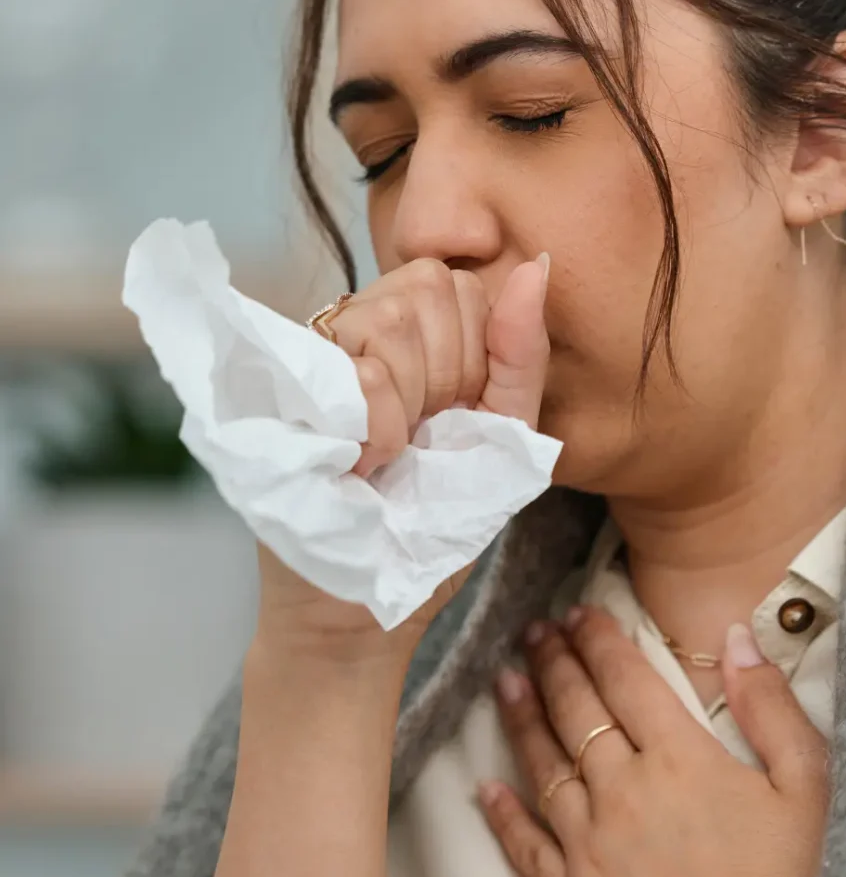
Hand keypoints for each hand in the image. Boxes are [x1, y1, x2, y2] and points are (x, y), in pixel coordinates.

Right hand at [257, 255, 550, 656]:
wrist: (362, 609)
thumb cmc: (428, 528)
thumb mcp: (498, 438)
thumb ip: (519, 355)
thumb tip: (536, 267)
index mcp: (406, 337)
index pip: (455, 280)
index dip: (472, 353)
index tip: (453, 417)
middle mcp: (349, 330)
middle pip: (427, 286)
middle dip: (448, 374)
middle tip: (420, 437)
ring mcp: (308, 357)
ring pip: (389, 321)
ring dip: (411, 404)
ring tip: (388, 454)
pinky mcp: (278, 395)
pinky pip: (358, 372)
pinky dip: (380, 430)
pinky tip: (362, 467)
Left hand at [478, 609, 829, 876]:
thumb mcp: (808, 790)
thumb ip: (771, 707)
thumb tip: (735, 636)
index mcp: (681, 760)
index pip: (625, 678)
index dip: (598, 639)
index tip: (579, 612)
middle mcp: (624, 793)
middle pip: (576, 710)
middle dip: (552, 662)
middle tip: (535, 631)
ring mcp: (590, 848)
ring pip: (542, 766)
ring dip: (521, 717)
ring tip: (505, 680)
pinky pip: (525, 847)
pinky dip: (501, 814)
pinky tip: (484, 787)